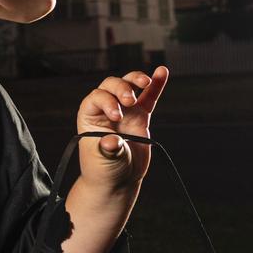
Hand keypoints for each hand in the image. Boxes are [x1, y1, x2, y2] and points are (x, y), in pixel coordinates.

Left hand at [77, 66, 169, 189]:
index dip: (106, 100)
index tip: (117, 115)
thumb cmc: (104, 170)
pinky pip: (149, 98)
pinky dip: (156, 85)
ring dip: (136, 80)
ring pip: (129, 87)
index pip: (96, 97)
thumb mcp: (103, 160)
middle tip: (130, 101)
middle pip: (110, 86)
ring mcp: (125, 112)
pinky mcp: (141, 117)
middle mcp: (106, 110)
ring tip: (145, 82)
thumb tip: (111, 141)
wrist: (118, 181)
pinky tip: (163, 72)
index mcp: (90, 117)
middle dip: (121, 88)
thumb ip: (109, 149)